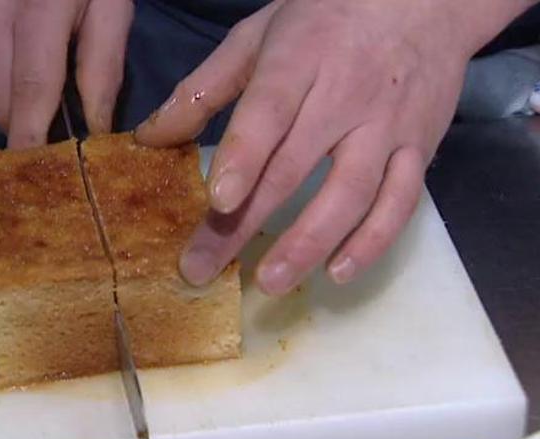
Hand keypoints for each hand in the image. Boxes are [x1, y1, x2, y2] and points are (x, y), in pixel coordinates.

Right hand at [0, 0, 133, 148]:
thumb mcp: (109, 4)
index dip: (33, 138)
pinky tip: (6, 64)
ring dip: (5, 105)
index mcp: (38, 5)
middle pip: (0, 101)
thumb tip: (94, 128)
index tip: (37, 173)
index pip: (31, 90)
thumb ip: (104, 65)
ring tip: (31, 80)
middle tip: (53, 118)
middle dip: (26, 123)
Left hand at [136, 0, 530, 293]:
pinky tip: (338, 272)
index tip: (217, 202)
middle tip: (203, 268)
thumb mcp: (258, 34)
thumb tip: (150, 137)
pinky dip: (373, 241)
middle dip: (245, 223)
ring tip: (270, 281)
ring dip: (309, 243)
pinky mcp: (419, 148)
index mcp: (299, 60)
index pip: (268, 113)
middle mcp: (345, 96)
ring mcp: (387, 126)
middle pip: (293, 168)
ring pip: (350, 194)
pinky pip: (401, 202)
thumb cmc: (327, 15)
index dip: (243, 158)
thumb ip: (204, 88)